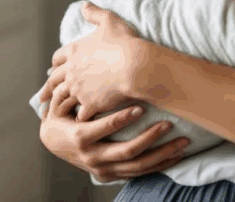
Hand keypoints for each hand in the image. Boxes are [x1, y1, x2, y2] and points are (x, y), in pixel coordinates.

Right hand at [38, 101, 189, 181]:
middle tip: (169, 125)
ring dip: (162, 154)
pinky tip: (175, 156)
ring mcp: (103, 168)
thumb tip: (71, 59)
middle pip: (127, 151)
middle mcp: (92, 157)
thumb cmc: (60, 116)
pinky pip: (140, 173)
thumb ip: (69, 87)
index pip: (104, 129)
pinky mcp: (112, 174)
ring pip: (137, 166)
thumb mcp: (60, 101)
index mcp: (80, 137)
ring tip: (182, 142)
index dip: (122, 119)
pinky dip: (159, 165)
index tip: (141, 107)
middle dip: (151, 138)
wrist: (52, 144)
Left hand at [40, 2, 144, 120]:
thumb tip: (84, 5)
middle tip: (41, 97)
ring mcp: (79, 89)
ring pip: (63, 99)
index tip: (52, 69)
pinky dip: (77, 118)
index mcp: (75, 51)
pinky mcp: (89, 104)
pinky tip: (77, 123)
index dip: (56, 64)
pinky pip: (79, 114)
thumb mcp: (109, 21)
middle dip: (48, 88)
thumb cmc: (124, 42)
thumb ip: (95, 13)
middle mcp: (72, 71)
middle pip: (54, 81)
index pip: (58, 58)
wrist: (134, 66)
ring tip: (54, 113)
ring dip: (58, 105)